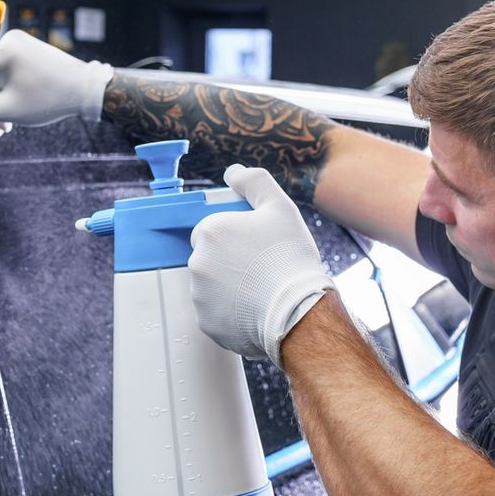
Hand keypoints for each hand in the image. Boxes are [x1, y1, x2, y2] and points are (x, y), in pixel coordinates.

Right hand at [0, 29, 112, 126]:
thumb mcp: (8, 110)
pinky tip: (17, 110)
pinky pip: (11, 72)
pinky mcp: (32, 51)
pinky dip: (10, 91)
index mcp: (2, 51)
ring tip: (7, 126)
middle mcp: (10, 42)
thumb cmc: (48, 99)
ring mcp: (22, 45)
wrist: (85, 90)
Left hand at [189, 164, 333, 365]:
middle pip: (210, 259)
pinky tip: (255, 309)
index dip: (233, 237)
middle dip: (230, 262)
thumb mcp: (280, 207)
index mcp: (209, 231)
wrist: (298, 311)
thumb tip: (233, 172)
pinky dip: (231, 313)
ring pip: (211, 287)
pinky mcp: (207, 323)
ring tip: (261, 291)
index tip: (254, 246)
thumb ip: (254, 182)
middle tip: (261, 269)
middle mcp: (197, 263)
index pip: (210, 231)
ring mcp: (200, 296)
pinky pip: (216, 314)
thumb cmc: (290, 257)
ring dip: (230, 288)